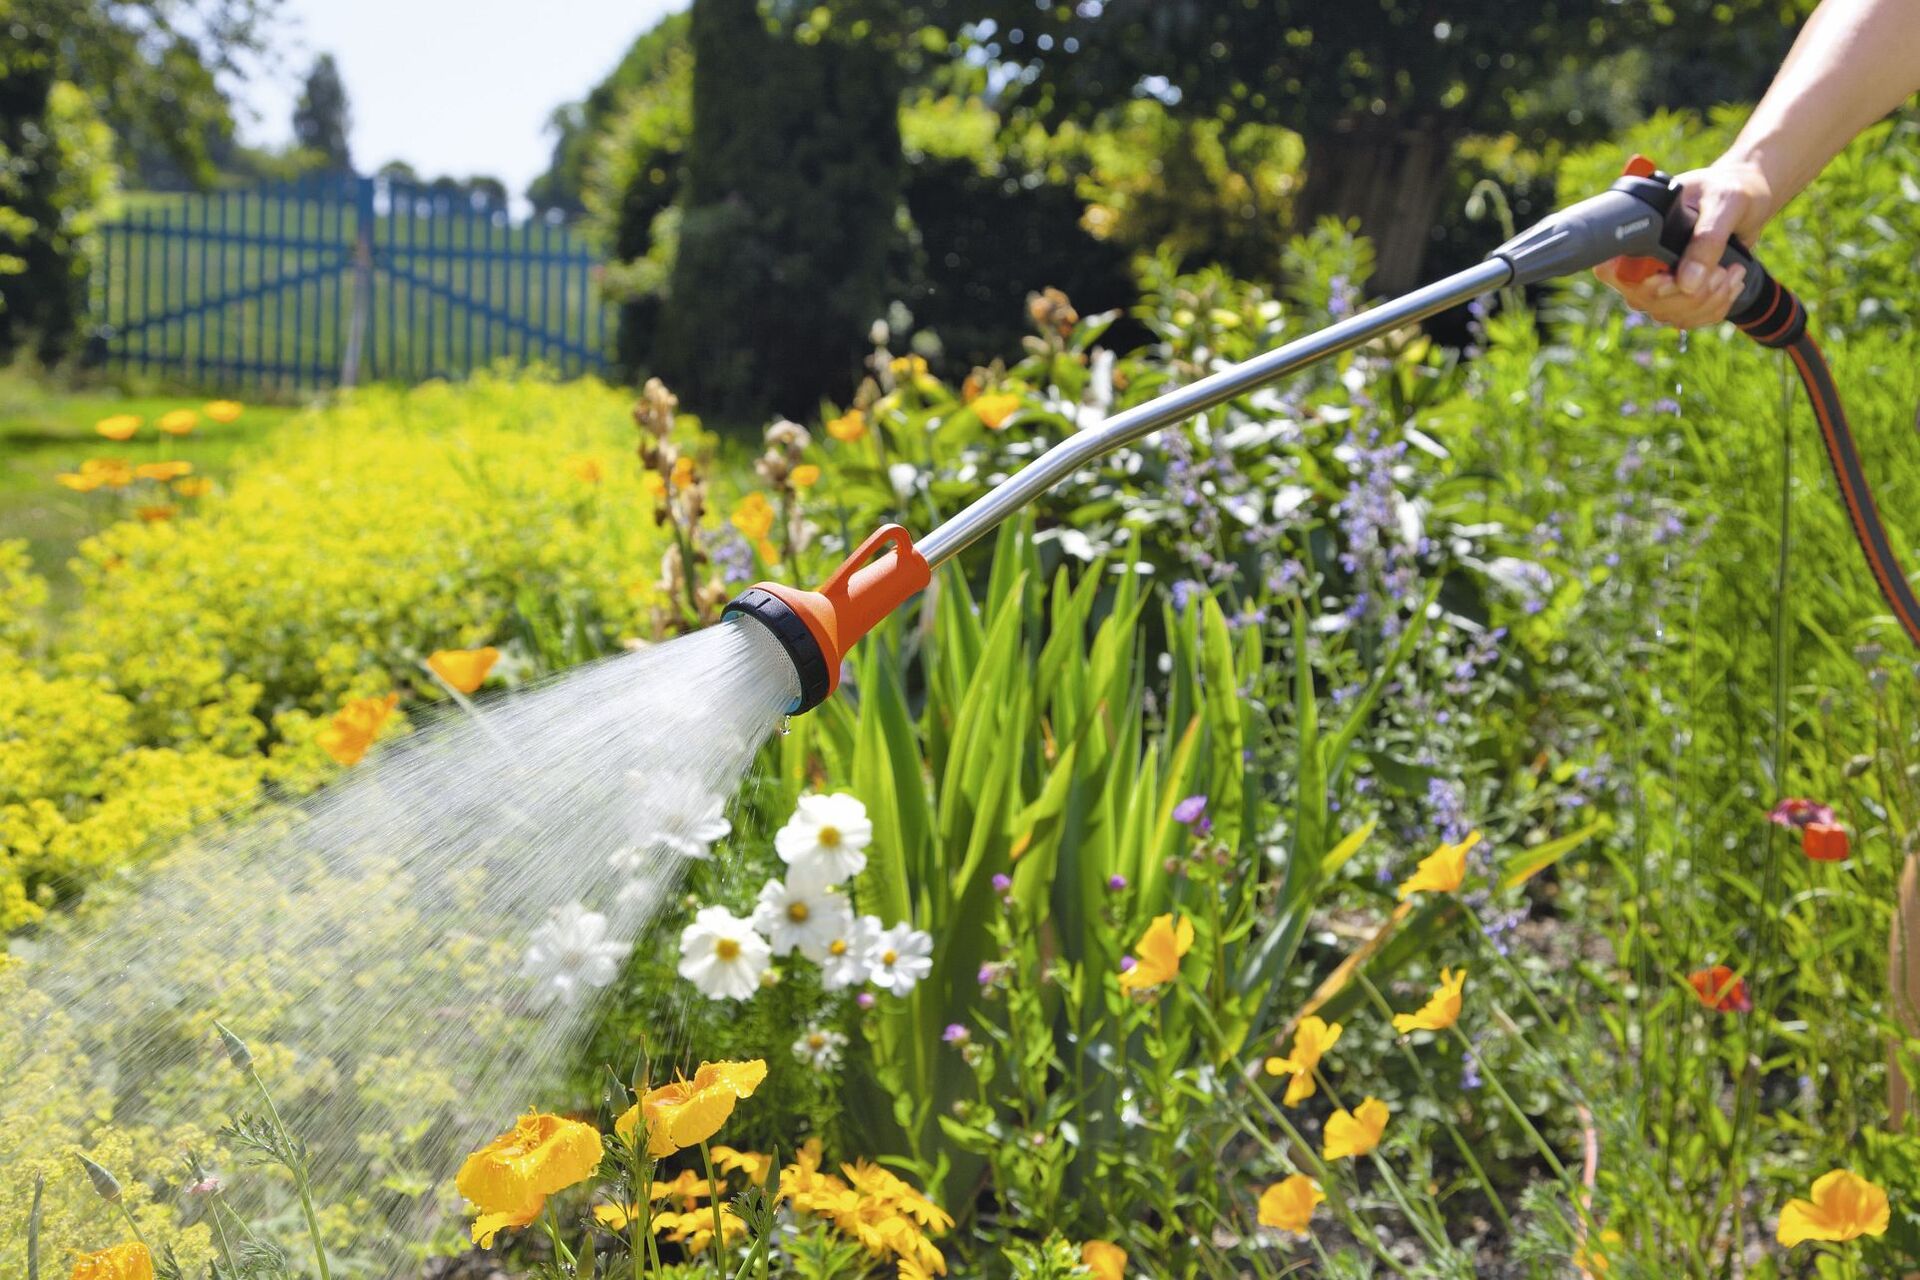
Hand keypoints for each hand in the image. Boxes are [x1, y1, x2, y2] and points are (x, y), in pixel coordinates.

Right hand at [1594, 158, 1776, 328]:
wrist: (1746, 201)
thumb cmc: (1730, 190)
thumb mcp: (1724, 203)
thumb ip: (1707, 240)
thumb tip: (1687, 283)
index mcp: (1638, 233)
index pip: (1615, 272)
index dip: (1642, 283)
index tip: (1673, 278)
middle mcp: (1639, 264)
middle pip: (1648, 301)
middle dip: (1692, 292)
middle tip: (1722, 268)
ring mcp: (1657, 287)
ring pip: (1671, 314)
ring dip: (1711, 299)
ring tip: (1733, 270)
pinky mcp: (1677, 299)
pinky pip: (1690, 320)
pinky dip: (1717, 306)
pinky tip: (1731, 283)